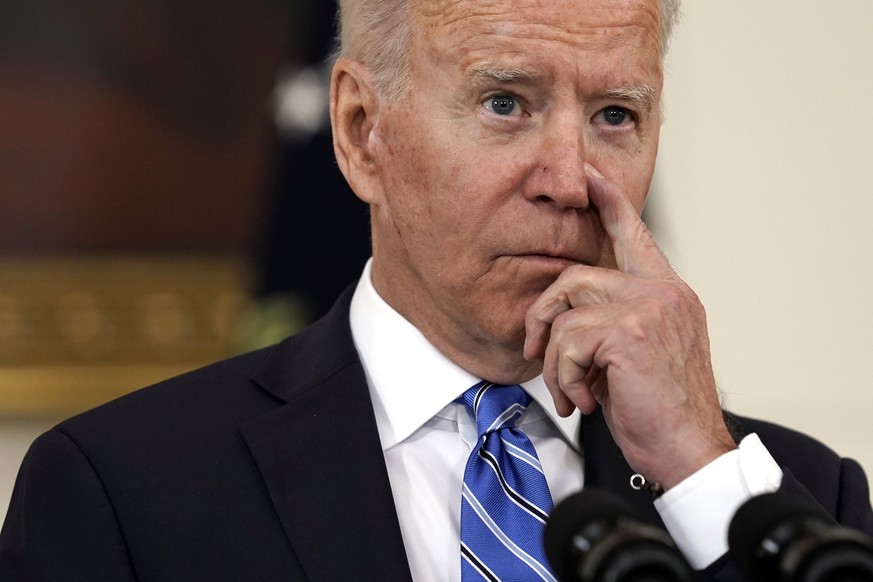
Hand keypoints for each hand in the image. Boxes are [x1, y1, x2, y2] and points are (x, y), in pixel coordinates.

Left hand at [523, 165, 735, 489]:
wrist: (691, 453)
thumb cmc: (661, 411)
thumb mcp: (637, 357)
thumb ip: (613, 324)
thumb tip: (562, 317)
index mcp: (667, 294)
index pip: (634, 234)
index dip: (608, 202)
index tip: (588, 176)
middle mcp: (663, 292)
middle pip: (575, 277)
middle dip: (542, 318)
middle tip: (535, 354)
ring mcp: (650, 307)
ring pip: (566, 311)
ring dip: (555, 360)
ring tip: (571, 391)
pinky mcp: (632, 331)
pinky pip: (568, 342)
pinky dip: (566, 377)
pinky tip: (584, 401)